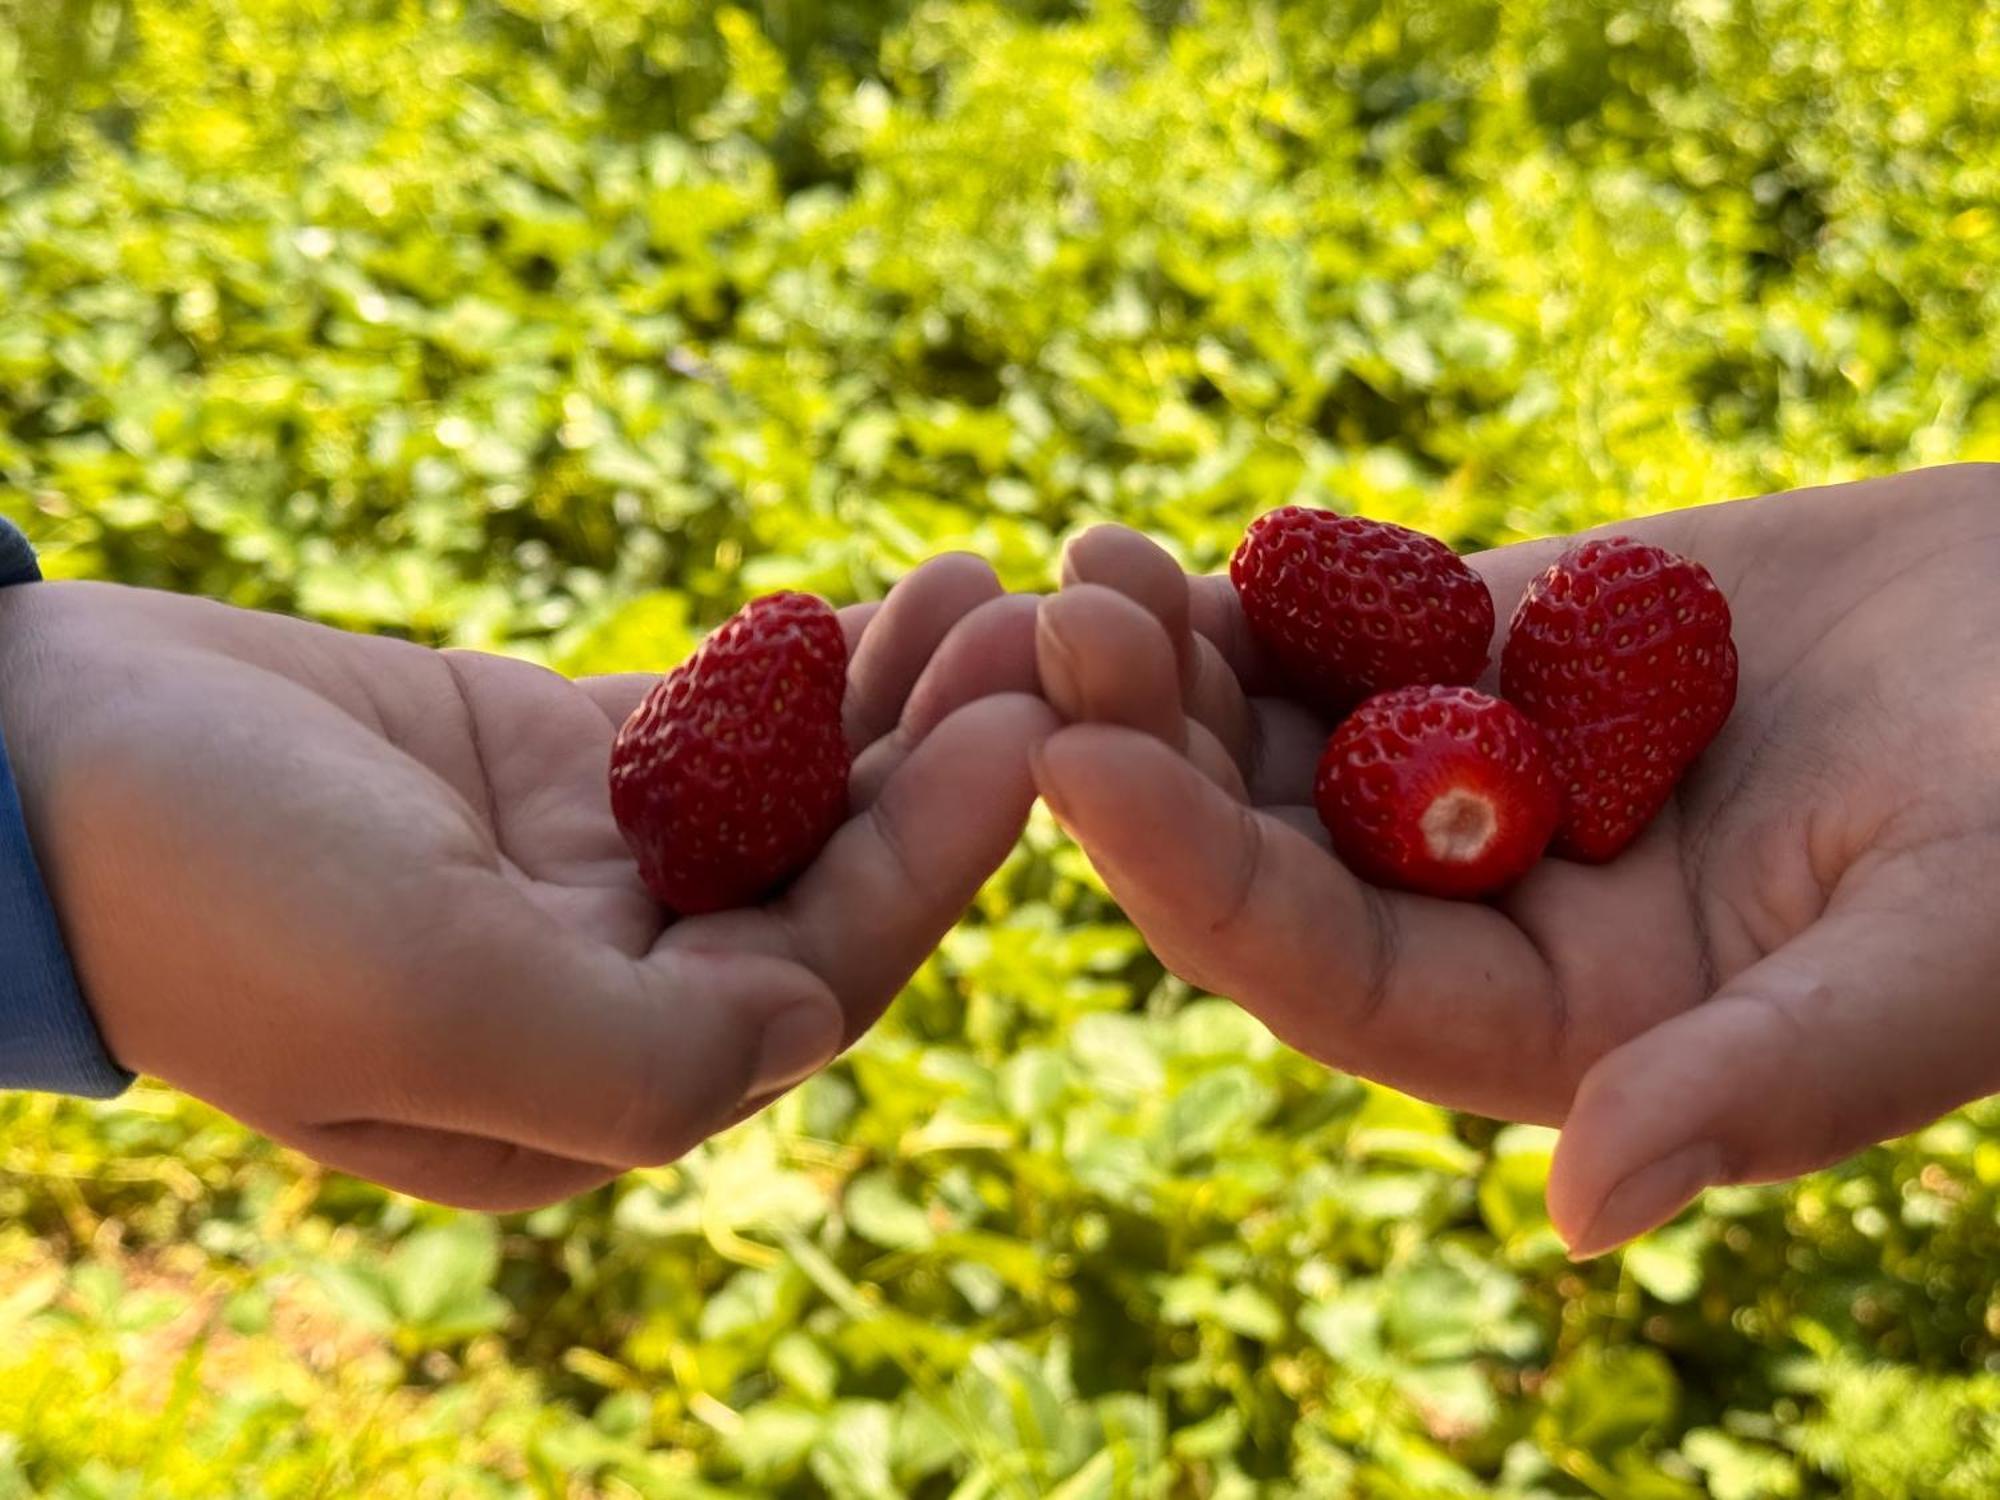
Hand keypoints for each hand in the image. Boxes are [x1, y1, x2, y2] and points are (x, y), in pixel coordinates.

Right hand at [0, 556, 1045, 1209]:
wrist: (27, 761)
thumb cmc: (206, 892)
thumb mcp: (424, 999)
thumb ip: (634, 1056)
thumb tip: (813, 1013)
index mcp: (593, 1090)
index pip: (818, 980)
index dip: (934, 862)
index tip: (1026, 729)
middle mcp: (611, 993)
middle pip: (831, 877)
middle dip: (942, 761)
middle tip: (1041, 628)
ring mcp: (592, 873)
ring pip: (793, 789)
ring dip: (894, 696)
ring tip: (980, 579)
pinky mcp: (560, 767)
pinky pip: (717, 718)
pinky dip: (797, 663)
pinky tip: (880, 596)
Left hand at [1031, 464, 1999, 1254]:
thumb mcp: (1943, 954)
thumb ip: (1770, 1081)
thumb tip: (1580, 1213)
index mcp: (1561, 1034)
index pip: (1330, 978)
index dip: (1195, 880)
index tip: (1075, 765)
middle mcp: (1487, 921)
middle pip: (1268, 851)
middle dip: (1148, 751)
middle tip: (1049, 630)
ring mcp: (1477, 782)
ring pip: (1279, 739)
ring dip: (1168, 665)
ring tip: (1082, 571)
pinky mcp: (1493, 657)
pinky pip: (1347, 632)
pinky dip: (1258, 593)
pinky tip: (1162, 548)